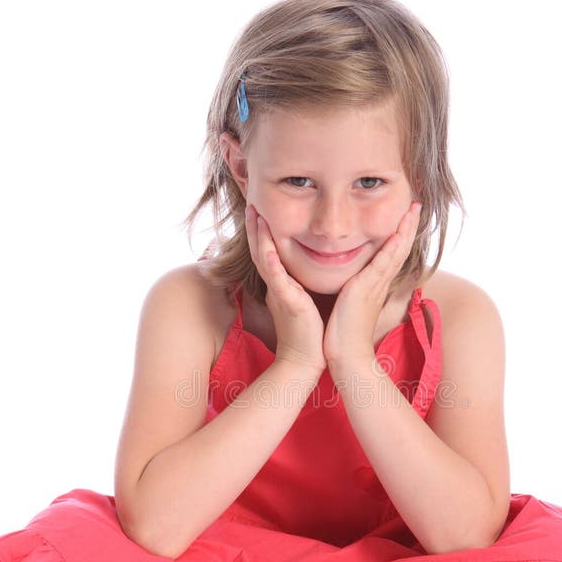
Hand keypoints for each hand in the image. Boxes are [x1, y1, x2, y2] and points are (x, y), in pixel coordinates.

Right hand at [244, 204, 325, 372]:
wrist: (307, 360)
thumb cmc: (310, 333)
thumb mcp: (304, 300)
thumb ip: (301, 284)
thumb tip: (305, 271)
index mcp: (282, 283)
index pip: (269, 251)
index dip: (263, 230)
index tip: (260, 207)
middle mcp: (277, 285)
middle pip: (260, 249)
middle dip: (255, 225)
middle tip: (251, 201)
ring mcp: (280, 293)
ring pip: (264, 259)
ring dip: (258, 236)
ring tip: (253, 214)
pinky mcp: (288, 303)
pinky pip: (277, 280)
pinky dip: (271, 262)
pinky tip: (267, 247)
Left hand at [323, 201, 421, 370]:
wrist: (347, 357)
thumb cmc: (344, 335)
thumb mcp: (348, 305)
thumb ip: (350, 291)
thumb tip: (348, 284)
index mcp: (374, 284)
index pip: (391, 253)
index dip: (399, 233)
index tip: (405, 214)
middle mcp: (379, 283)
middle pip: (400, 247)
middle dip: (408, 225)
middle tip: (416, 203)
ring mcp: (375, 286)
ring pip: (396, 251)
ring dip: (406, 229)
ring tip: (413, 208)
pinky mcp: (365, 290)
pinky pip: (382, 264)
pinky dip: (392, 247)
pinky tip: (399, 232)